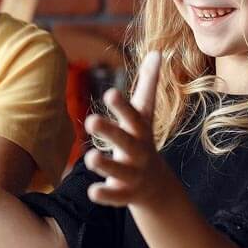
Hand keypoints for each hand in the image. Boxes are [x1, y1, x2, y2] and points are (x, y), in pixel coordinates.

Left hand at [83, 51, 169, 207]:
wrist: (156, 186)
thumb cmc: (142, 140)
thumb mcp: (145, 114)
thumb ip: (149, 84)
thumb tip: (158, 51)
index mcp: (140, 131)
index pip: (133, 116)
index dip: (122, 106)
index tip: (110, 93)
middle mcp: (139, 152)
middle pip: (125, 141)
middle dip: (110, 132)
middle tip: (90, 120)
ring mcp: (133, 174)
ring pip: (120, 170)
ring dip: (106, 165)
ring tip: (89, 158)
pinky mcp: (124, 194)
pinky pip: (116, 196)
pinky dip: (105, 195)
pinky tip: (93, 192)